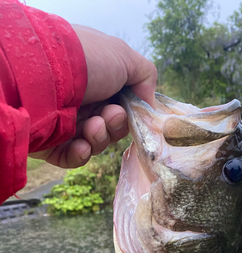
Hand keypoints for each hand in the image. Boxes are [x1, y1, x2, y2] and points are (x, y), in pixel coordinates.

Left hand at [30, 26, 156, 167]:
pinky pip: (74, 157)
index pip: (122, 107)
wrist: (43, 75)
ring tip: (92, 126)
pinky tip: (81, 144)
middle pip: (112, 128)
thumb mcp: (125, 58)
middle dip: (115, 125)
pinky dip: (82, 154)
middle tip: (109, 115)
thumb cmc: (87, 61)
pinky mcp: (53, 143)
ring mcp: (67, 124)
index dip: (130, 114)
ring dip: (100, 137)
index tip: (132, 112)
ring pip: (96, 143)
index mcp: (98, 83)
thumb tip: (149, 105)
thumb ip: (146, 77)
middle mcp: (82, 102)